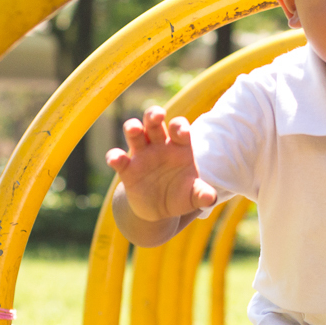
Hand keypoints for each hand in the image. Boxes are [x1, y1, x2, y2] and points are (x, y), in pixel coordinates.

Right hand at [105, 106, 216, 221]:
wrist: (160, 210)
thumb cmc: (181, 195)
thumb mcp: (193, 196)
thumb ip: (202, 194)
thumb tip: (211, 199)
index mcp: (179, 146)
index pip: (179, 128)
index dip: (180, 126)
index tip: (181, 132)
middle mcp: (159, 145)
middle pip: (154, 122)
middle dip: (154, 115)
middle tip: (158, 115)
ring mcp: (142, 155)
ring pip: (135, 133)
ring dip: (132, 127)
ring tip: (134, 129)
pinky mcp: (127, 169)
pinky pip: (118, 158)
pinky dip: (114, 157)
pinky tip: (116, 159)